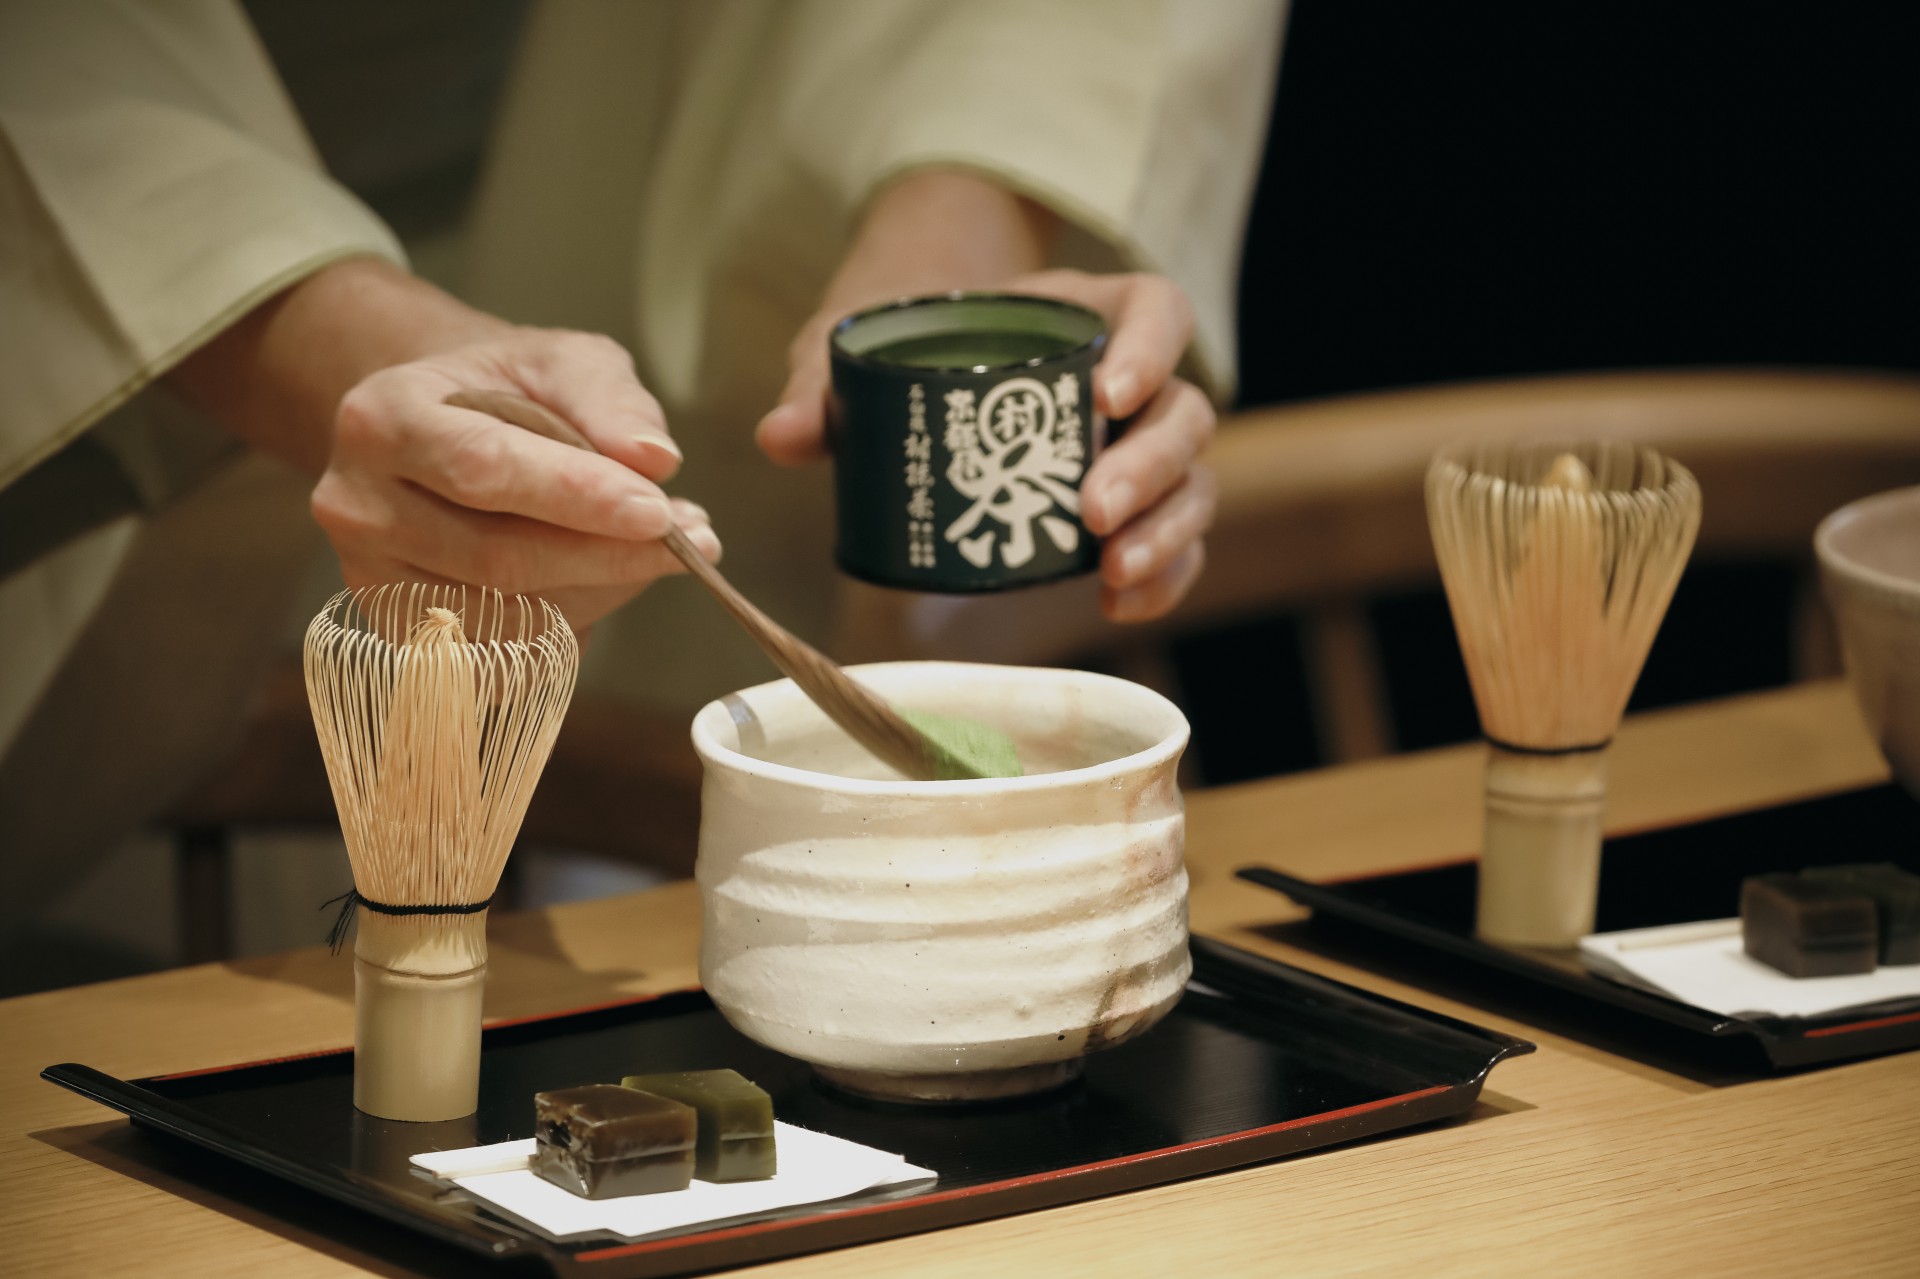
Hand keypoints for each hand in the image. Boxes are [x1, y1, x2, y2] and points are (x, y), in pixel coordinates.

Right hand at [311, 328, 720, 631]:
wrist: (442, 429)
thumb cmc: (505, 390)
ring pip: (505, 616)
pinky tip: (602, 582)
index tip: (660, 512)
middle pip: (497, 557)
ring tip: (659, 553)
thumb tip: (656, 460)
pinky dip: (568, 626)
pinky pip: (501, 654)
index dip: (578, 497)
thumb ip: (610, 401)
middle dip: (608, 555)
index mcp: (383, 418)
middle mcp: (357, 504)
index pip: (486, 468)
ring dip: (600, 593)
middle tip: (694, 541)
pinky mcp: (399, 630)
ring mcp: (371, 577)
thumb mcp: (561, 362)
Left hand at [759, 267, 1214, 622]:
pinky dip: (1162, 575)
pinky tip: (1122, 606)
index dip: (1150, 349)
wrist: (916, 364)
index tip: (1106, 397)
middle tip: (1091, 512)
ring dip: (1165, 530)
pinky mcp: (1133, 507)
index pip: (1155, 310)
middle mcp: (1129, 380)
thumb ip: (822, 385)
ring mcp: (1137, 447)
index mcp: (1085, 314)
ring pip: (1191, 482)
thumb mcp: (858, 346)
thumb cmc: (903, 340)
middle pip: (1182, 413)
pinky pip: (1174, 539)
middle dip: (1149, 467)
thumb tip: (779, 437)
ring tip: (1112, 574)